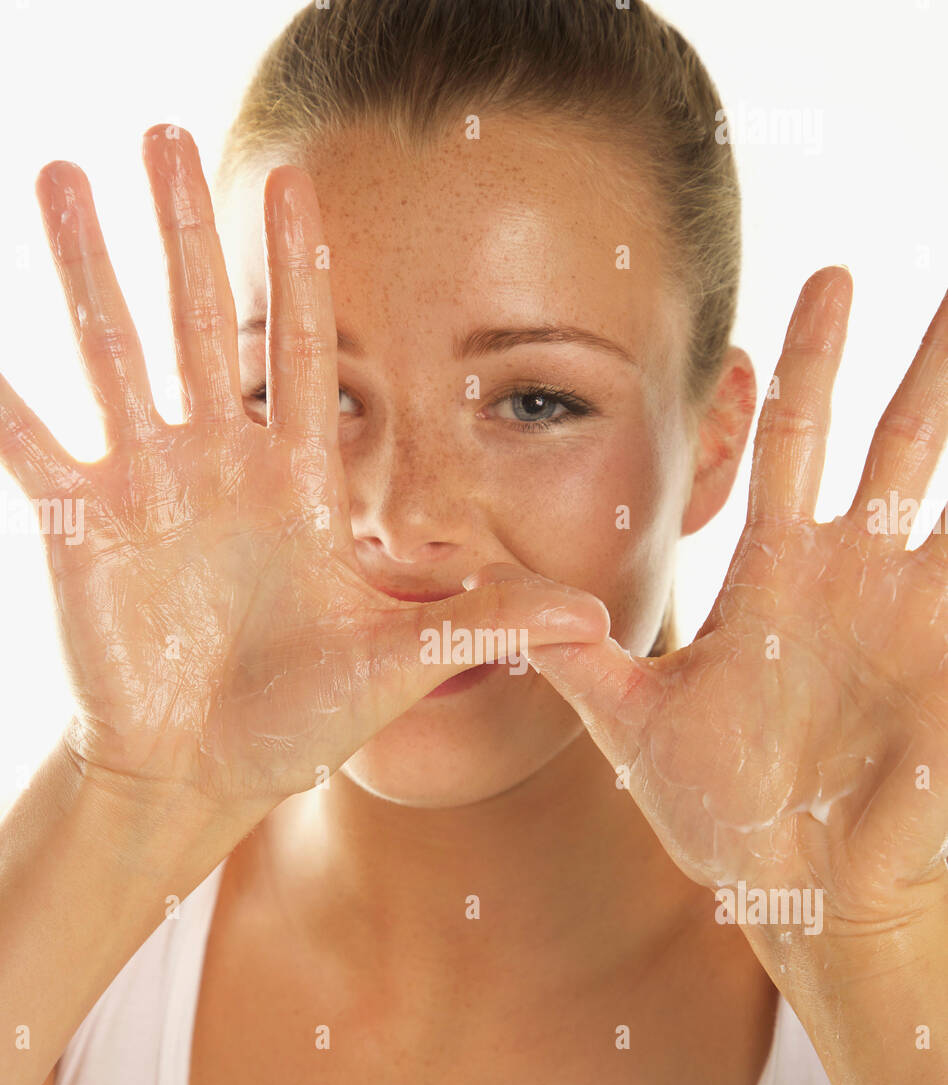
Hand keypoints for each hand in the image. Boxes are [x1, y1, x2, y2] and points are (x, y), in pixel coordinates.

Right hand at [0, 126, 607, 811]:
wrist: (209, 768)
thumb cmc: (304, 714)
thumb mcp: (400, 659)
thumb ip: (485, 624)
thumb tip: (599, 617)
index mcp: (299, 483)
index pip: (305, 355)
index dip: (300, 269)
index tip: (301, 182)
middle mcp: (223, 468)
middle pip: (204, 326)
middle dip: (188, 234)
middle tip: (164, 133)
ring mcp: (148, 490)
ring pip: (115, 358)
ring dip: (89, 272)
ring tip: (64, 176)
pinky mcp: (83, 529)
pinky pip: (33, 452)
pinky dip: (6, 408)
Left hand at [466, 269, 947, 987]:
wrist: (793, 893)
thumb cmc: (722, 813)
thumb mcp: (631, 723)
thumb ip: (571, 658)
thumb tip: (498, 605)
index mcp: (776, 578)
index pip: (791, 443)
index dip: (802, 366)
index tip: (818, 285)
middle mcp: (849, 578)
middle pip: (889, 441)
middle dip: (918, 361)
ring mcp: (906, 614)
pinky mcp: (944, 656)